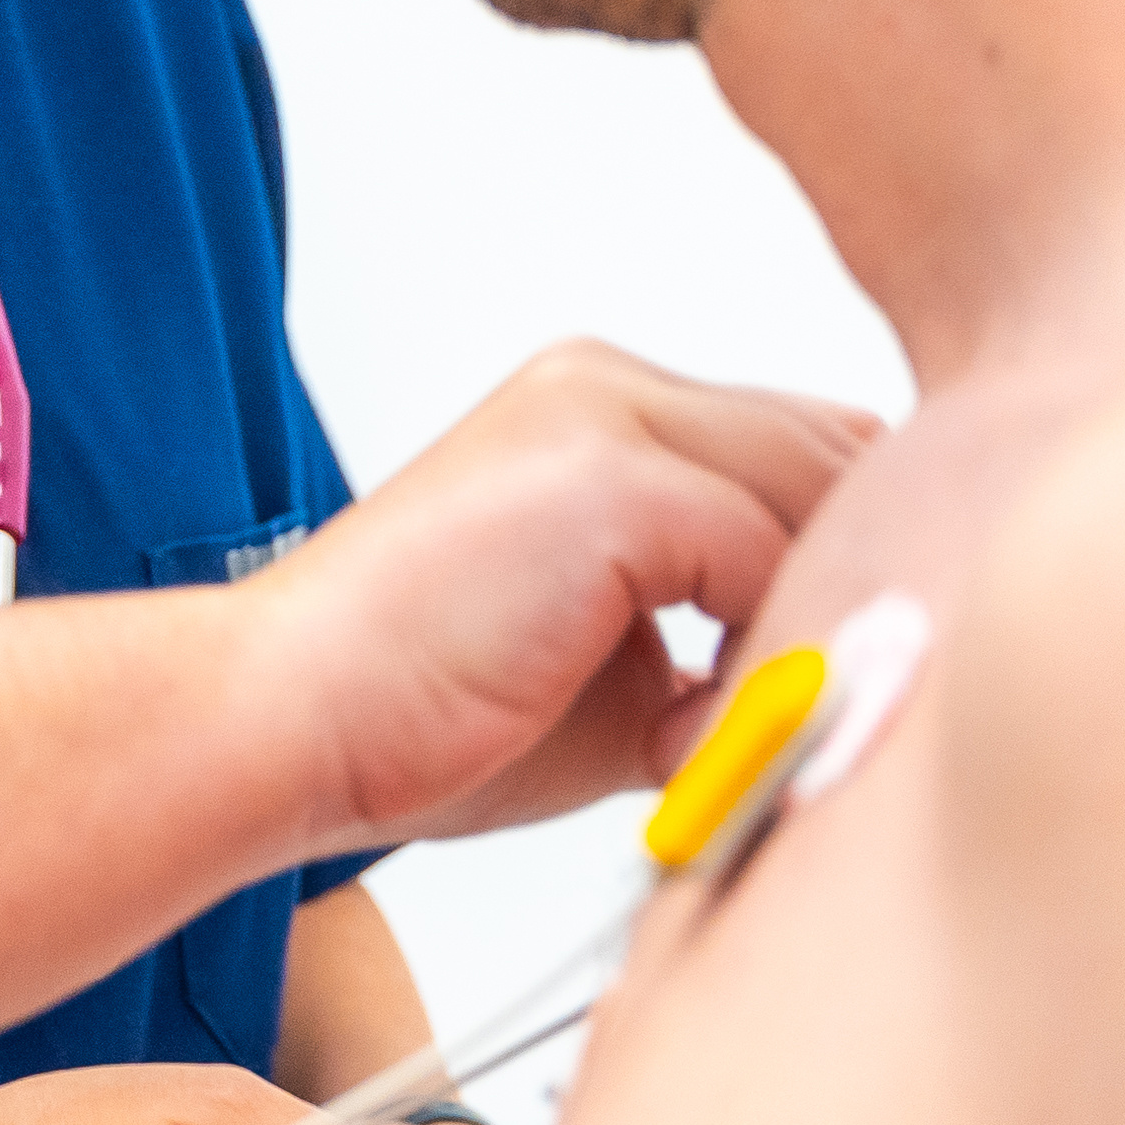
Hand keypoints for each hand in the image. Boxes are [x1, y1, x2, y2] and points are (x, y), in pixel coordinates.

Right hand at [259, 343, 873, 848]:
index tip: (813, 675)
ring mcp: (607, 416)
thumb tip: (834, 685)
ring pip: (819, 498)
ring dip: (808, 624)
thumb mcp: (619, 665)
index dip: (835, 560)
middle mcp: (606, 383)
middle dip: (844, 585)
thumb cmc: (417, 719)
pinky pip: (773, 557)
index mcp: (597, 408)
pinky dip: (760, 661)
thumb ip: (725, 641)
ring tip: (731, 738)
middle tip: (800, 716)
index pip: (798, 448)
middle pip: (831, 454)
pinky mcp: (612, 480)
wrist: (281, 724)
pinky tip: (685, 741)